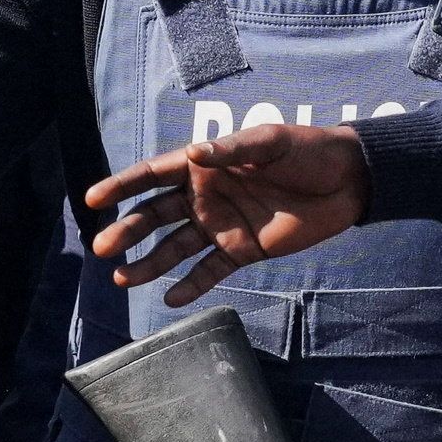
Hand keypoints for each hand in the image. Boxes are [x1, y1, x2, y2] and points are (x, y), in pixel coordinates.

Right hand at [85, 121, 374, 296]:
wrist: (348, 181)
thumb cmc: (307, 150)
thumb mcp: (271, 142)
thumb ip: (232, 150)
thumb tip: (195, 155)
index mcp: (204, 165)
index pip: (153, 175)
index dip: (121, 186)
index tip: (93, 199)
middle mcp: (205, 196)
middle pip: (156, 216)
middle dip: (127, 231)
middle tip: (102, 248)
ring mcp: (222, 225)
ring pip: (175, 248)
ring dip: (149, 264)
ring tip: (123, 279)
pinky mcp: (243, 250)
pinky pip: (210, 271)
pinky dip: (190, 286)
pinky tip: (170, 299)